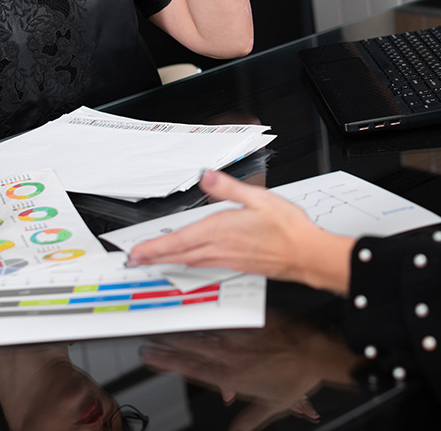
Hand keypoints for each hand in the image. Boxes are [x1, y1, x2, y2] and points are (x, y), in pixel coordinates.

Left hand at [129, 171, 353, 292]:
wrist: (306, 254)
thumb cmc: (287, 228)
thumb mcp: (258, 198)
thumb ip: (229, 187)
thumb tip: (207, 175)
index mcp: (221, 230)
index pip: (180, 240)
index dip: (155, 248)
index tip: (137, 252)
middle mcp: (220, 248)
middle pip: (179, 254)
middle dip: (154, 257)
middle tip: (135, 261)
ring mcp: (228, 259)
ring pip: (190, 261)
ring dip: (169, 261)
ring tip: (154, 261)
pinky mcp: (237, 265)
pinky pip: (205, 265)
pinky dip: (189, 263)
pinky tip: (189, 261)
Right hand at [141, 312, 358, 430]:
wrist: (314, 353)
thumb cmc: (295, 379)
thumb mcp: (272, 406)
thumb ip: (249, 419)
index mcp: (232, 377)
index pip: (192, 369)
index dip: (168, 363)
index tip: (150, 357)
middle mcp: (231, 355)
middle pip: (191, 348)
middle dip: (166, 344)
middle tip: (148, 337)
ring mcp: (239, 336)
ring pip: (204, 331)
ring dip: (182, 328)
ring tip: (164, 323)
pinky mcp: (249, 320)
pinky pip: (225, 316)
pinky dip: (209, 314)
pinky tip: (196, 308)